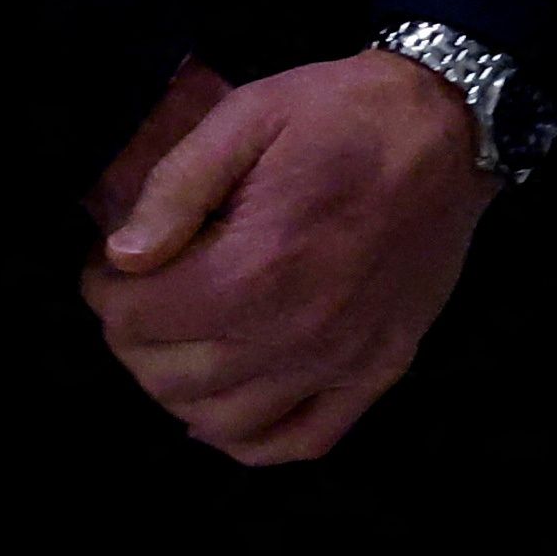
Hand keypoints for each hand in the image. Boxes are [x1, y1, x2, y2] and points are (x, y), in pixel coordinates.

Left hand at [81, 51, 495, 466]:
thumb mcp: (250, 115)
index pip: (138, 320)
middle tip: (138, 299)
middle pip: (169, 376)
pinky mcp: (379, 370)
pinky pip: (300, 441)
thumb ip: (177, 186)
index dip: (105, 293)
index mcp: (258, 265)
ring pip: (221, 422)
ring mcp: (342, 360)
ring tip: (178, 343)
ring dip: (178, 390)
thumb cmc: (344, 114)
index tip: (109, 267)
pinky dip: (251, 438)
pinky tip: (231, 399)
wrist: (451, 126)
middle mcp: (297, 329)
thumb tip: (122, 256)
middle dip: (133, 339)